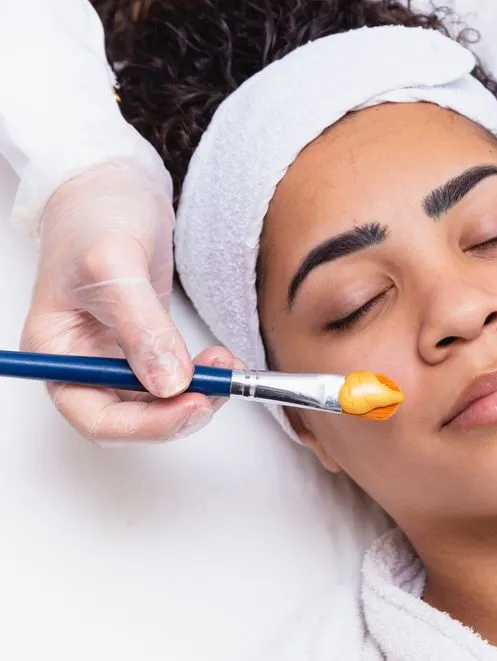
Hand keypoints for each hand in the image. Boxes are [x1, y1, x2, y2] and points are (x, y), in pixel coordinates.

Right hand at [20, 159, 234, 443]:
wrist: (114, 185)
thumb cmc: (95, 215)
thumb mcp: (115, 267)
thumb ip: (141, 329)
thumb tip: (169, 383)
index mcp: (56, 352)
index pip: (95, 416)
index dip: (144, 425)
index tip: (190, 406)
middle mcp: (82, 362)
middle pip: (130, 418)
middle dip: (177, 411)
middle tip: (220, 389)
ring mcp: (115, 354)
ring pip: (157, 401)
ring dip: (196, 395)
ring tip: (226, 366)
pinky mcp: (146, 343)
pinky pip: (173, 376)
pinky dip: (200, 376)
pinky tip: (221, 360)